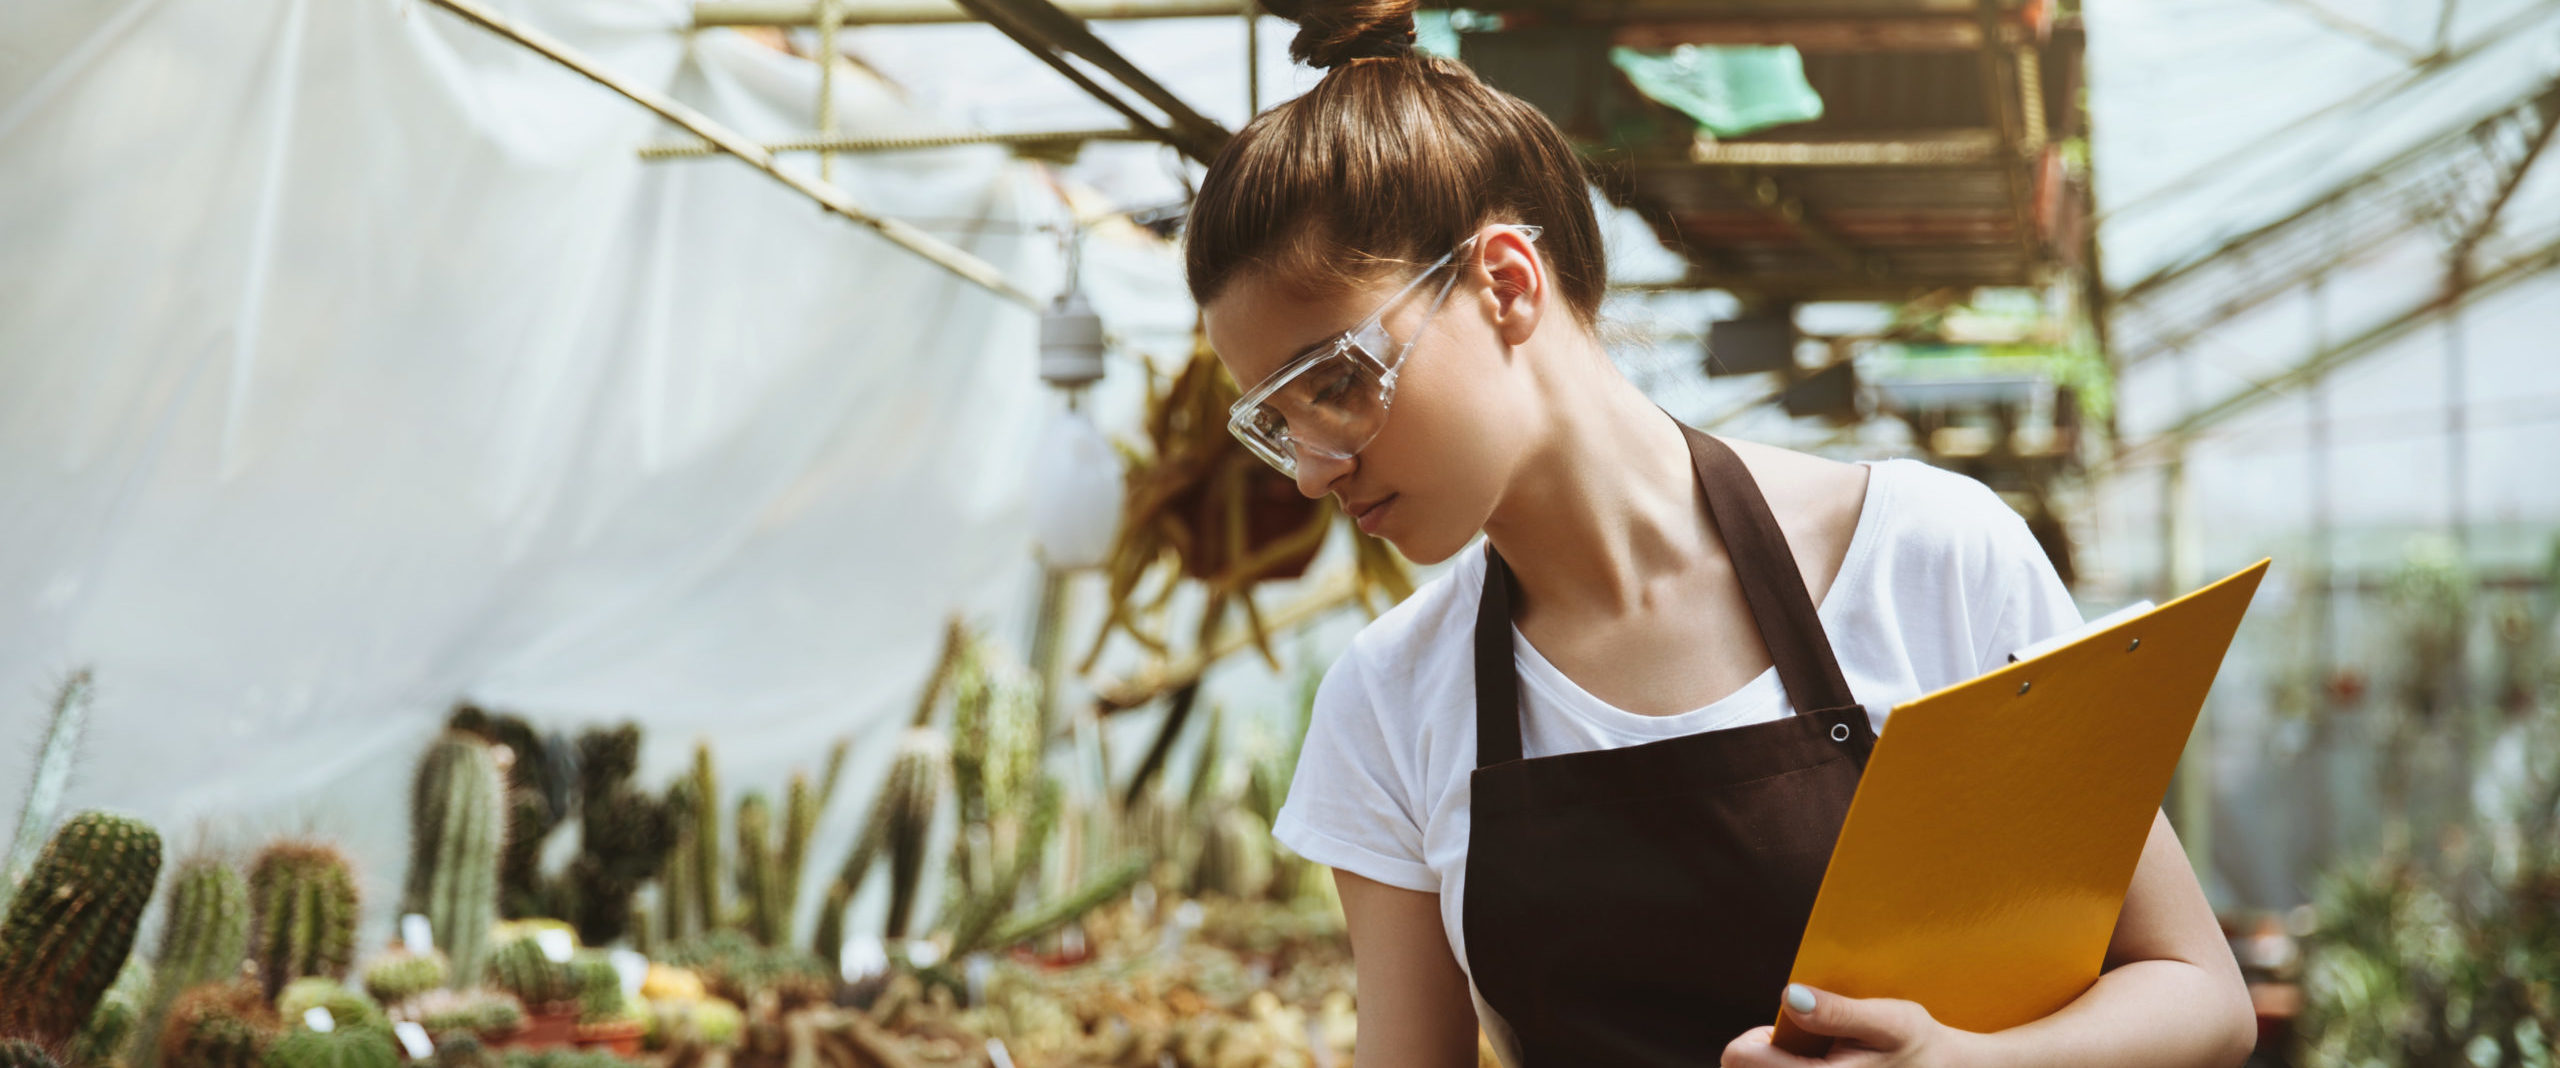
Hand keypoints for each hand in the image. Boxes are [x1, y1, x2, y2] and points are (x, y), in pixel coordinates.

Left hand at [1719, 984, 1984, 1067]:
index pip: (1740, 1059)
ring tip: (1820, 1058)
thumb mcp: (1888, 1020)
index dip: (1753, 1038)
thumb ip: (1837, 1012)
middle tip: (1805, 1043)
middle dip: (1763, 1054)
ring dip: (1778, 1065)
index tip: (1788, 1028)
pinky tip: (1824, 1066)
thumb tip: (1789, 996)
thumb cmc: (1919, 1045)